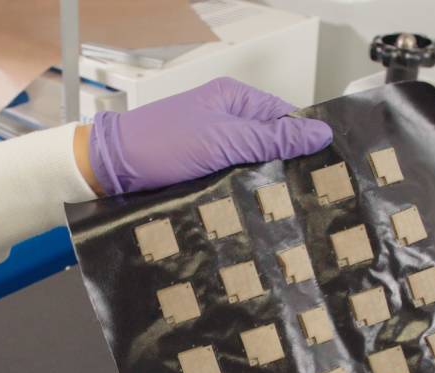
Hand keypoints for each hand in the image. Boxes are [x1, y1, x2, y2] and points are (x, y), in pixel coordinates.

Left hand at [79, 77, 332, 195]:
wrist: (110, 170)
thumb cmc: (160, 144)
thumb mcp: (223, 139)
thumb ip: (272, 139)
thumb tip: (320, 134)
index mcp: (235, 99)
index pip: (284, 117)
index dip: (304, 141)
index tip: (324, 167)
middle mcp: (227, 121)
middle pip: (271, 144)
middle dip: (286, 167)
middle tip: (310, 195)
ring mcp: (214, 148)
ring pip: (253, 167)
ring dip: (264, 186)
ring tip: (288, 208)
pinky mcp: (203, 174)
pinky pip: (234, 183)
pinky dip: (244, 196)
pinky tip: (257, 211)